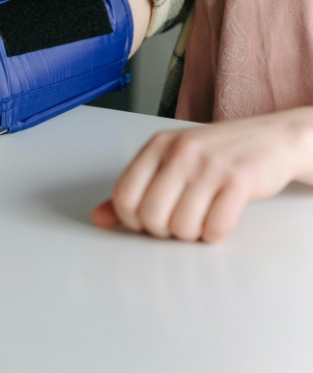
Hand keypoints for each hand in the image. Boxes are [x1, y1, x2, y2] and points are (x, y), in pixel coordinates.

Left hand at [92, 108, 312, 241]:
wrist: (272, 138)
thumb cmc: (215, 155)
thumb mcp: (169, 163)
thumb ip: (134, 190)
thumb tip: (99, 219)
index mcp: (157, 146)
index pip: (123, 195)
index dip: (131, 220)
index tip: (147, 220)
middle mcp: (181, 152)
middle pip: (150, 216)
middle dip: (162, 231)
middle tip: (177, 222)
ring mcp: (211, 164)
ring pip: (181, 226)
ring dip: (190, 234)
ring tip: (199, 219)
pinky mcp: (240, 179)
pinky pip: (215, 227)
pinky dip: (214, 234)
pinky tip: (218, 221)